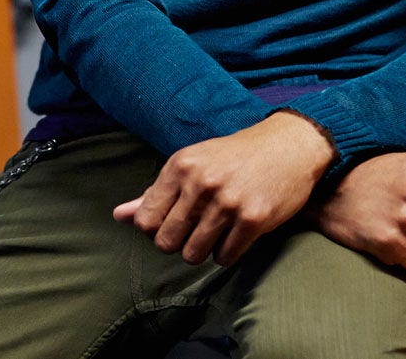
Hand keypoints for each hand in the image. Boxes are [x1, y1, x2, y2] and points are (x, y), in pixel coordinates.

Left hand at [113, 112, 334, 265]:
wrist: (287, 146)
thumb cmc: (233, 158)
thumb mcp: (190, 165)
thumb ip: (153, 194)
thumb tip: (118, 217)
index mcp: (179, 166)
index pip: (145, 221)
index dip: (155, 230)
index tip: (172, 223)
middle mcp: (200, 182)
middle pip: (166, 242)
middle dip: (178, 244)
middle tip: (195, 230)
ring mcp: (228, 201)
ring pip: (193, 254)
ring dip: (203, 251)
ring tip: (215, 233)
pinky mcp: (254, 218)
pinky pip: (225, 258)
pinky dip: (227, 254)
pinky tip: (235, 235)